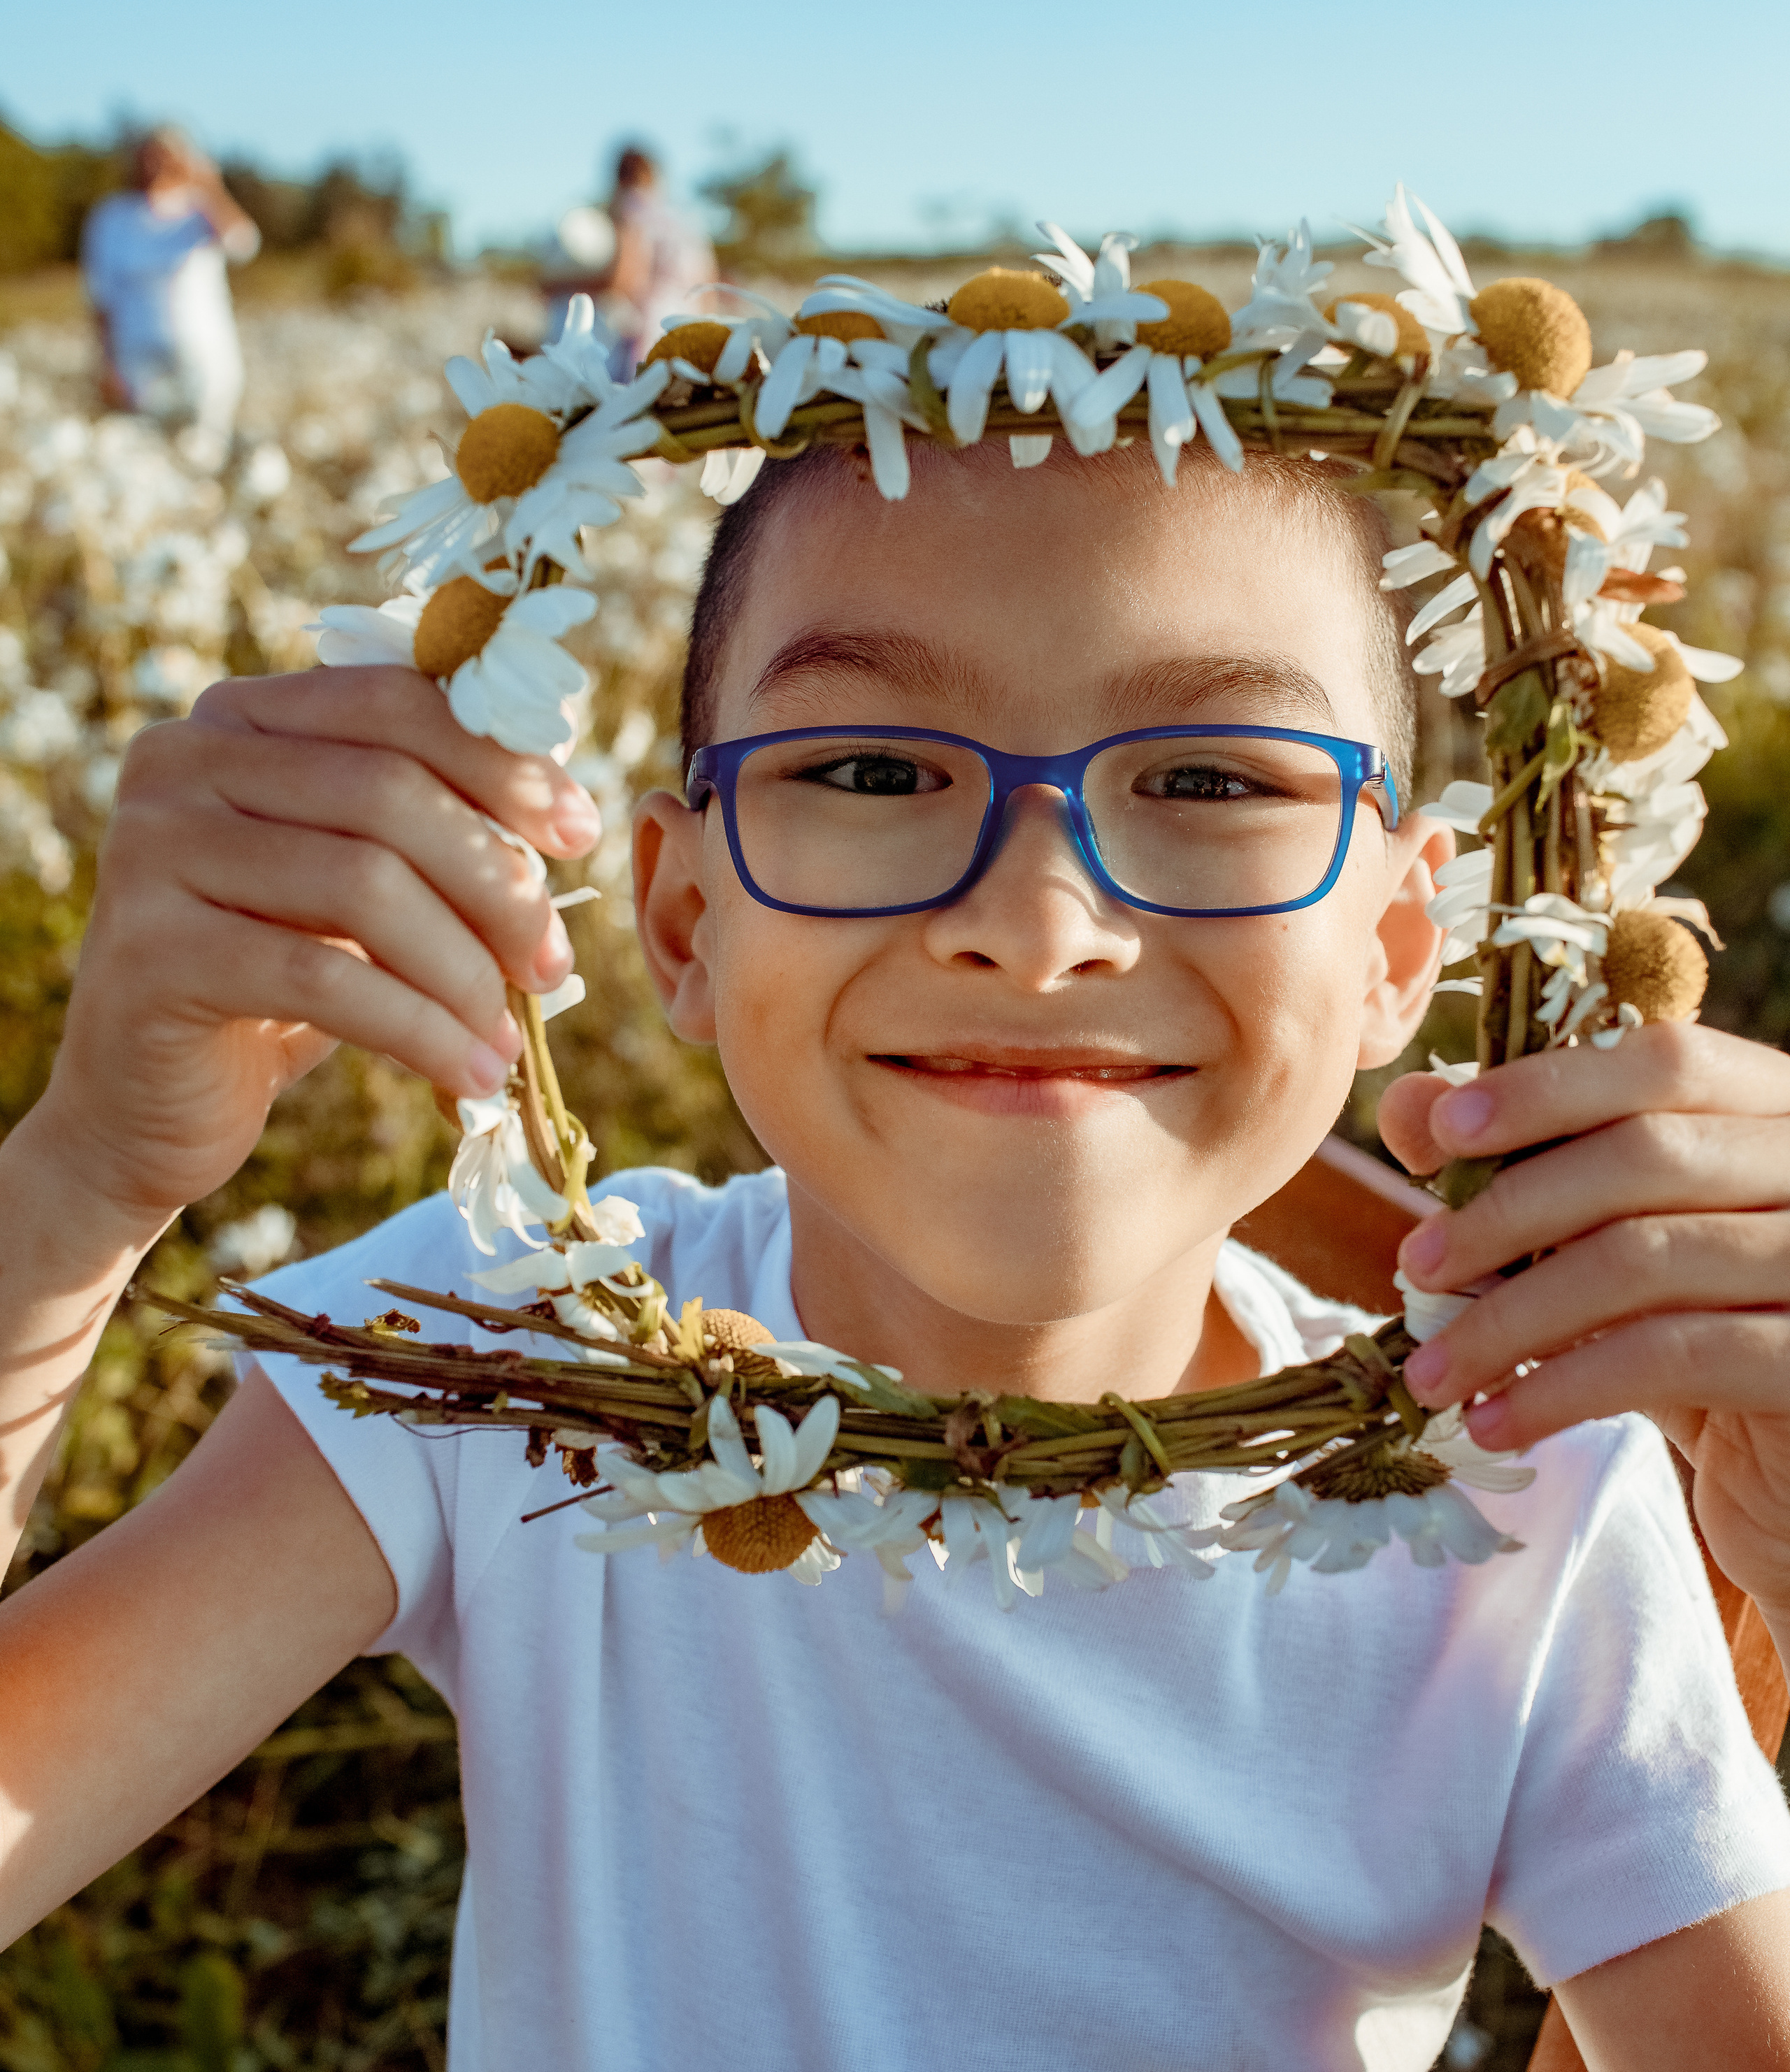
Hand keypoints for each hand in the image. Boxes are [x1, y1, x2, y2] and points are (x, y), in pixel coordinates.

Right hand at [41, 665, 599, 1233]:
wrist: (150, 1102)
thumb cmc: (281, 984)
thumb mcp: (361, 888)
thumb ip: (431, 827)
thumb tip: (565, 812)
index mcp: (240, 718)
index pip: (396, 704)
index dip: (502, 766)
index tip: (579, 835)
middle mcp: (180, 759)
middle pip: (389, 792)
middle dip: (494, 884)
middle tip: (550, 965)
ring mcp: (150, 848)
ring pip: (363, 885)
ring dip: (462, 970)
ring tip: (506, 1035)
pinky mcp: (148, 950)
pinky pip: (321, 980)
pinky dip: (418, 1030)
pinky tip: (468, 1074)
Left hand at [1379, 1024, 1789, 1618]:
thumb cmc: (1699, 1343)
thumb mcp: (1612, 1247)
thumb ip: (1526, 1164)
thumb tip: (1411, 1104)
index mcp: (1778, 1114)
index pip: (1667, 1062)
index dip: (1548, 1087)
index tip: (1446, 1132)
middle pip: (1646, 1155)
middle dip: (1508, 1209)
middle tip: (1417, 1266)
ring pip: (1645, 1259)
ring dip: (1511, 1318)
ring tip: (1430, 1370)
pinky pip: (1674, 1358)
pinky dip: (1562, 1388)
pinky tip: (1496, 1419)